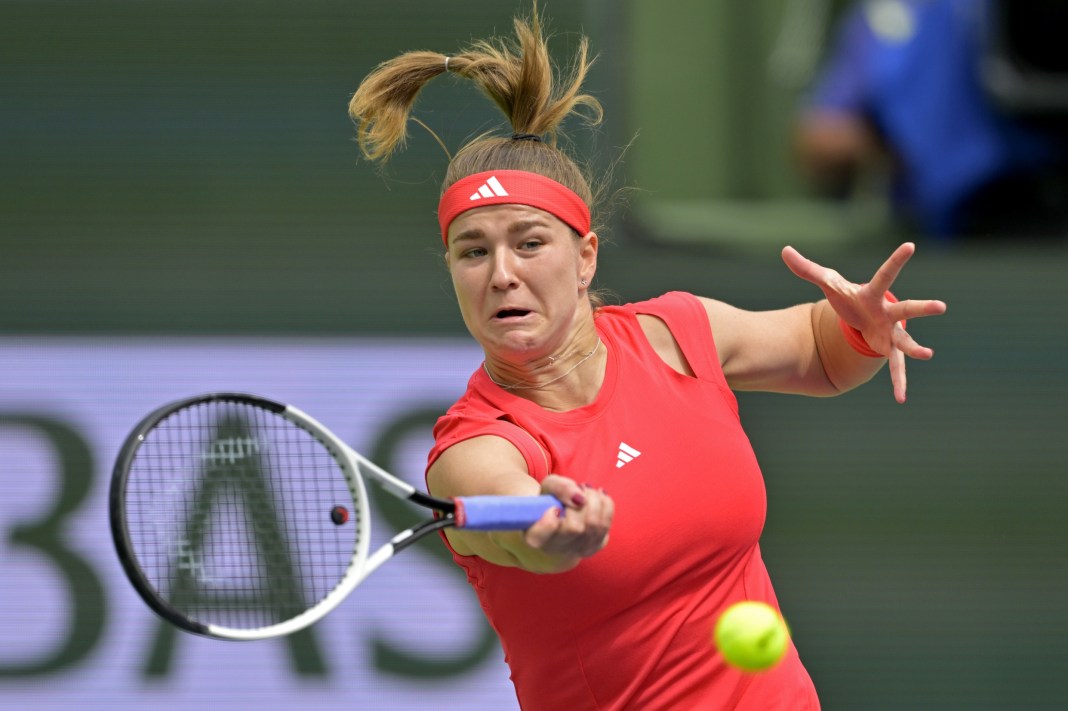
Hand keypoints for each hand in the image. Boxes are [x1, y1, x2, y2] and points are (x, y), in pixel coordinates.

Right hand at [523, 474, 612, 565]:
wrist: (562, 512)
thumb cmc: (552, 499)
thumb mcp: (549, 486)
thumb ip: (560, 488)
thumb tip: (580, 499)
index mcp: (535, 536)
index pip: (540, 536)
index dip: (549, 522)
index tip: (555, 508)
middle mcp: (554, 549)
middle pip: (575, 528)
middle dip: (582, 501)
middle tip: (579, 488)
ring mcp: (575, 551)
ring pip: (594, 526)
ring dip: (595, 501)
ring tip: (588, 491)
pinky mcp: (593, 547)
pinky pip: (606, 526)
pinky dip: (606, 506)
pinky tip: (599, 497)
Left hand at [782, 242, 946, 403]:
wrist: (860, 316)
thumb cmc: (848, 297)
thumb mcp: (827, 282)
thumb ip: (807, 268)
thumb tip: (784, 250)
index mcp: (873, 294)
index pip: (885, 274)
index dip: (896, 260)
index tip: (910, 246)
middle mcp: (888, 313)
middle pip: (907, 309)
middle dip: (922, 308)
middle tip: (941, 306)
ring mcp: (891, 332)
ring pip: (906, 341)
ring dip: (915, 348)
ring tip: (927, 354)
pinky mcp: (888, 350)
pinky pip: (895, 368)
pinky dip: (898, 382)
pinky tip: (901, 399)